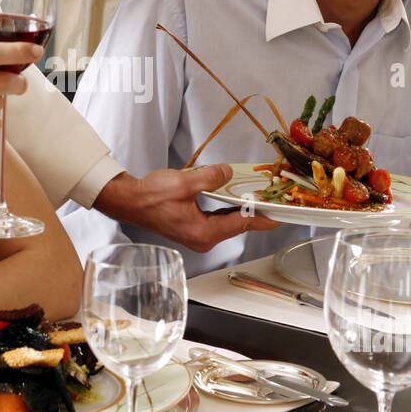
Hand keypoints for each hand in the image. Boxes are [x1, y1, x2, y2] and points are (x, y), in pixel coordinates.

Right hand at [95, 165, 280, 253]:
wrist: (129, 202)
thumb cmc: (150, 196)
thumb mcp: (184, 182)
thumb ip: (210, 177)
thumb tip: (228, 173)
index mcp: (204, 232)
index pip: (243, 224)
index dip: (264, 217)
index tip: (281, 215)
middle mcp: (203, 238)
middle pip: (238, 224)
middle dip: (255, 211)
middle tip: (273, 199)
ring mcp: (198, 235)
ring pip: (228, 222)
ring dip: (240, 209)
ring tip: (257, 196)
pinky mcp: (192, 229)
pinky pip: (217, 220)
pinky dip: (227, 209)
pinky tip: (232, 198)